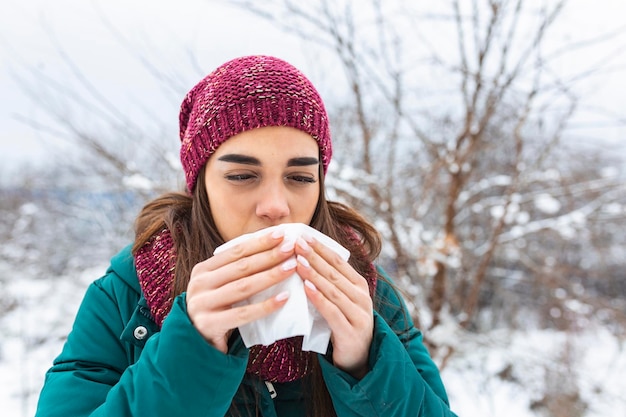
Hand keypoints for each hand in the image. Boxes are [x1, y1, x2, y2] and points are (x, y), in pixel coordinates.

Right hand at [186, 230, 295, 352]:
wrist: (196, 342)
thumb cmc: (217, 309)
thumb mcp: (220, 285)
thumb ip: (237, 270)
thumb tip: (273, 247)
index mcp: (203, 270)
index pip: (236, 252)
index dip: (260, 242)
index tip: (282, 234)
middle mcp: (200, 284)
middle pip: (241, 267)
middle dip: (269, 255)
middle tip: (292, 247)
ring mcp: (202, 304)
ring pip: (243, 287)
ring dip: (270, 275)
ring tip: (292, 267)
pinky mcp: (209, 324)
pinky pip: (243, 314)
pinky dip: (266, 305)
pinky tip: (284, 298)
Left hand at [294, 236, 372, 378]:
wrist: (359, 358)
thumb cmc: (343, 323)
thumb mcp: (339, 299)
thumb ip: (329, 282)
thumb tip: (304, 258)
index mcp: (359, 284)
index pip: (338, 261)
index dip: (321, 248)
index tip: (303, 236)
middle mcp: (362, 296)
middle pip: (334, 273)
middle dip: (314, 256)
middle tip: (297, 243)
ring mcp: (358, 314)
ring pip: (333, 290)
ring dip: (314, 274)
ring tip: (298, 262)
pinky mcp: (350, 331)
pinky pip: (332, 311)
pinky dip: (319, 298)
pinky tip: (306, 288)